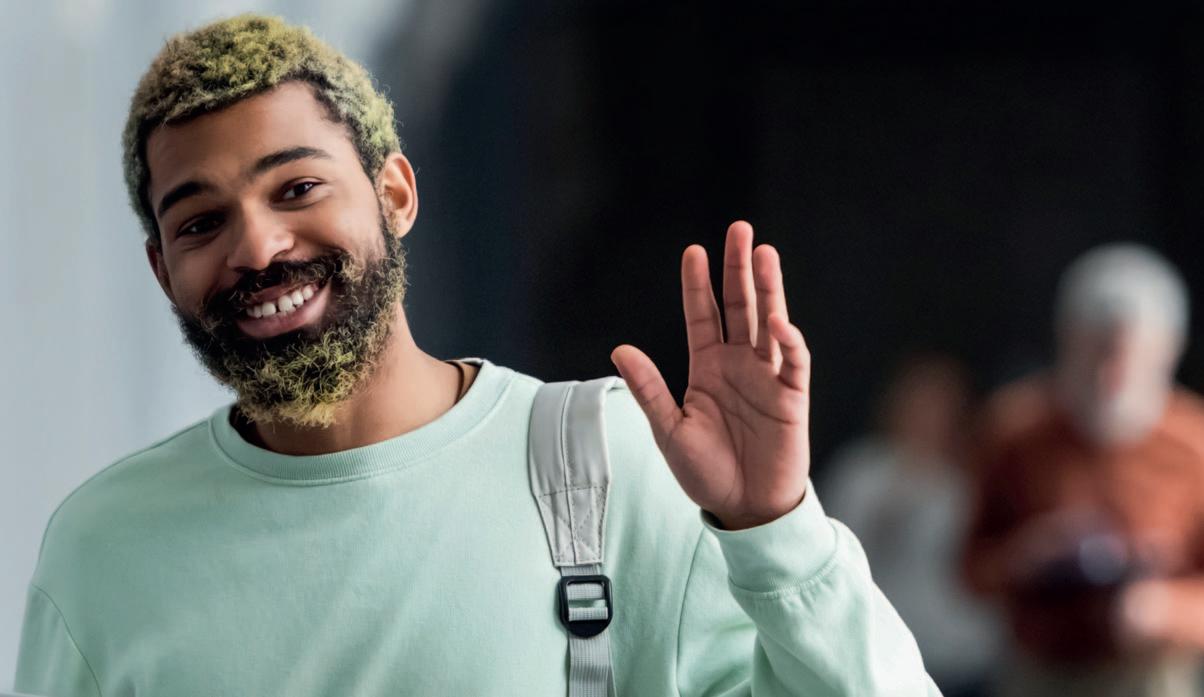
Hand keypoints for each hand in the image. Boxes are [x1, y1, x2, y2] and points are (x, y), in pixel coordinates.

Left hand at [610, 221, 809, 529]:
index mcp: (707, 368)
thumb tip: (620, 349)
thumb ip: (649, 389)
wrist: (743, 509)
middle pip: (740, 306)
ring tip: (764, 253)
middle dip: (739, 268)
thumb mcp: (668, 430)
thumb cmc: (705, 472)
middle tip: (740, 230)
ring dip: (768, 289)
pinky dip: (787, 340)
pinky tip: (776, 320)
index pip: (703, 315)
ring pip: (768, 322)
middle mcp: (739, 364)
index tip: (693, 251)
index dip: (698, 284)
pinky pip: (792, 361)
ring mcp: (767, 377)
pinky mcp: (792, 397)